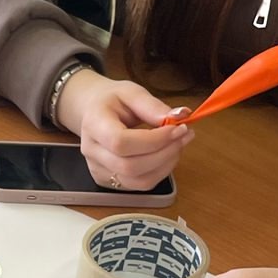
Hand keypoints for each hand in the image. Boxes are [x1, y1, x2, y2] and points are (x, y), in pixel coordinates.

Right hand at [54, 70, 192, 189]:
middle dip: (165, 153)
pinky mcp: (109, 181)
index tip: (178, 128)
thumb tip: (179, 117)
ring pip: (138, 181)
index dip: (154, 140)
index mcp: (94, 125)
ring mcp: (99, 170)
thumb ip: (153, 106)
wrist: (94, 113)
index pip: (121, 142)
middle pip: (130, 166)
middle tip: (185, 135)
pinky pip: (140, 184)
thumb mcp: (131, 92)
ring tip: (178, 144)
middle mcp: (92, 151)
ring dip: (166, 165)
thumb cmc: (112, 101)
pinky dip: (160, 172)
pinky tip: (167, 155)